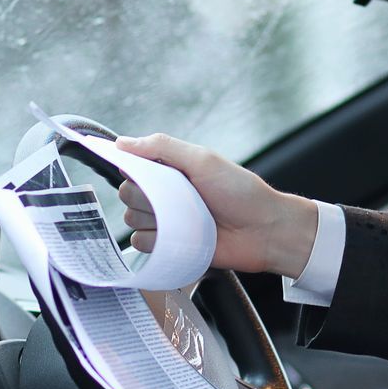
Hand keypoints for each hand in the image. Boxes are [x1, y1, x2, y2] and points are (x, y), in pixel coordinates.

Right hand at [115, 133, 318, 277]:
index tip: (142, 173)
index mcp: (171, 169)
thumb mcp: (203, 159)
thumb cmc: (241, 192)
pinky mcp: (170, 246)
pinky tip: (178, 237)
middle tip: (178, 196)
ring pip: (132, 219)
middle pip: (127, 193)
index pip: (132, 165)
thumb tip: (122, 142)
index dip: (132, 169)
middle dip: (146, 196)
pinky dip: (155, 241)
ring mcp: (167, 221)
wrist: (264, 231)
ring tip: (185, 218)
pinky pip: (141, 244)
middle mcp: (165, 194)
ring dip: (152, 220)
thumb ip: (162, 147)